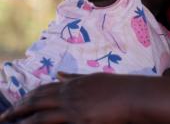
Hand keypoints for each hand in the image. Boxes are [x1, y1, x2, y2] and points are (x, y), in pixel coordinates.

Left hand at [0, 73, 139, 123]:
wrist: (133, 95)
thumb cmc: (118, 88)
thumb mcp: (94, 79)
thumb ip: (75, 78)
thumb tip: (60, 73)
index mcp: (74, 84)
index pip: (44, 89)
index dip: (29, 96)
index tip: (17, 103)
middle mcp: (70, 95)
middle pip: (38, 101)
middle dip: (19, 108)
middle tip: (4, 116)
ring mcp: (73, 108)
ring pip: (40, 116)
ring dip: (22, 119)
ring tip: (8, 122)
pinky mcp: (79, 120)